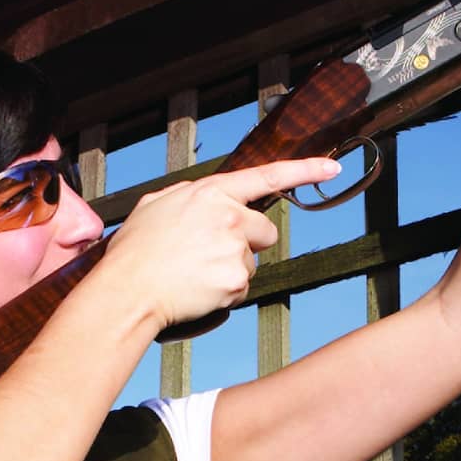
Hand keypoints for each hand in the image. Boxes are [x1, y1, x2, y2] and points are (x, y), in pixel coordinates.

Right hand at [101, 157, 339, 328]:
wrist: (128, 291)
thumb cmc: (135, 252)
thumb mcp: (155, 205)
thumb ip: (186, 196)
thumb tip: (201, 200)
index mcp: (211, 193)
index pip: (267, 177)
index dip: (305, 170)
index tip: (332, 167)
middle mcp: (229, 217)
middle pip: (264, 232)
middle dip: (246, 243)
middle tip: (208, 254)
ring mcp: (235, 249)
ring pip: (251, 262)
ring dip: (229, 270)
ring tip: (193, 273)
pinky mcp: (237, 280)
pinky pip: (241, 288)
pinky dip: (223, 293)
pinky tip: (196, 289)